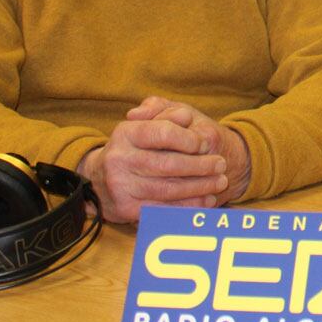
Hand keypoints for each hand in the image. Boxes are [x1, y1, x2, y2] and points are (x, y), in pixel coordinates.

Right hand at [78, 96, 250, 222]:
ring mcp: (121, 186)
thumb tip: (184, 116)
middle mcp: (119, 159)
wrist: (101, 178)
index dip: (188, 139)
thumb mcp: (147, 122)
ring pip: (168, 188)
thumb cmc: (134, 145)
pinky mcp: (127, 209)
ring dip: (200, 187)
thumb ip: (166, 112)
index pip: (163, 133)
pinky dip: (188, 205)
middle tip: (221, 165)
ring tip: (220, 182)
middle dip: (201, 166)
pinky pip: (163, 208)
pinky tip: (206, 200)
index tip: (204, 144)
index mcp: (126, 133)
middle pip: (168, 164)